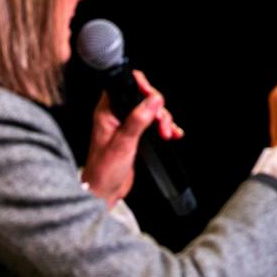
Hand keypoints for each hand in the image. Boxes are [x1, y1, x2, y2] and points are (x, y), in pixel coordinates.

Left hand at [82, 70, 182, 207]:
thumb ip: (138, 119)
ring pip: (151, 111)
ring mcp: (126, 125)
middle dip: (158, 109)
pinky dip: (165, 127)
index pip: (126, 85)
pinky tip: (172, 134)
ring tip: (167, 133)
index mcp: (107, 111)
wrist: (104, 192)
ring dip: (163, 120)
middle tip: (162, 125)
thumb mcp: (123, 143)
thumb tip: (152, 100)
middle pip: (143, 98)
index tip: (155, 100)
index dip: (143, 87)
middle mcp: (116, 115)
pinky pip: (153, 125)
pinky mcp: (135, 135)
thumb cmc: (104, 170)